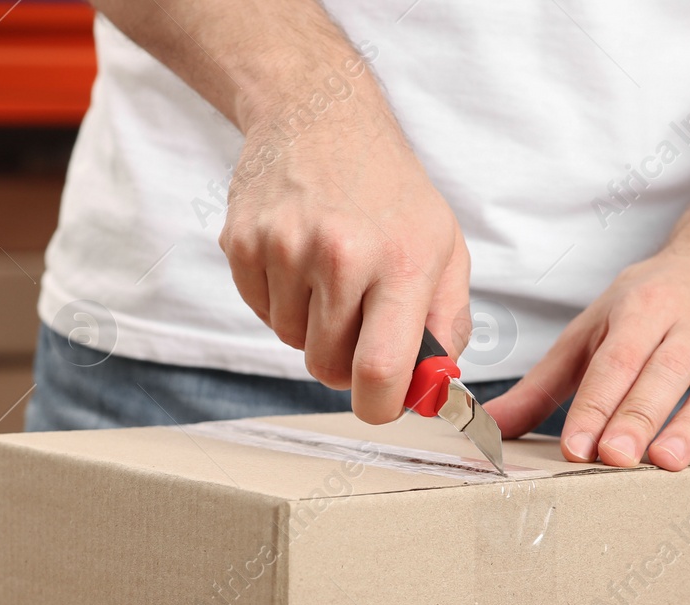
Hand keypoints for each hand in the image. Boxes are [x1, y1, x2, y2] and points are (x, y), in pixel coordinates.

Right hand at [219, 96, 470, 422]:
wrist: (321, 114)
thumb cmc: (389, 190)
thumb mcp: (444, 247)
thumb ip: (446, 325)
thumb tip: (431, 393)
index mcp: (402, 260)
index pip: (379, 370)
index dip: (378, 406)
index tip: (379, 404)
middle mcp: (341, 254)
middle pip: (327, 367)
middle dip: (343, 362)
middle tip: (356, 322)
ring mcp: (285, 247)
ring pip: (290, 342)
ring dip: (309, 325)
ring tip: (327, 274)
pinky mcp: (243, 243)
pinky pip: (260, 313)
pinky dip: (279, 301)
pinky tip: (297, 258)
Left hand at [485, 243, 689, 469]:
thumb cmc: (648, 311)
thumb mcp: (591, 334)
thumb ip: (541, 386)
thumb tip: (487, 427)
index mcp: (645, 305)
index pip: (617, 359)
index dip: (597, 403)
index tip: (577, 445)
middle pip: (666, 372)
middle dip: (639, 415)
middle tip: (615, 456)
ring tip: (665, 462)